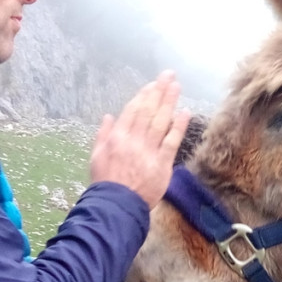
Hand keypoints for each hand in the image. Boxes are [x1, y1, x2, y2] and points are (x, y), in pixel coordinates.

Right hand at [89, 72, 188, 207]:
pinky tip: (184, 112)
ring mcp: (148, 151)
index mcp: (116, 137)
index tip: (153, 85)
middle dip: (159, 91)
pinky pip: (171, 142)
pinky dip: (178, 126)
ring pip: (160, 121)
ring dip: (169, 102)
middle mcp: (133, 140)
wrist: (116, 206)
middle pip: (148, 111)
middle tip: (169, 75)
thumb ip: (103, 135)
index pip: (132, 111)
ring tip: (176, 86)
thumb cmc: (105, 183)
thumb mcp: (96, 156)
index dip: (144, 96)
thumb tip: (109, 116)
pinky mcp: (161, 164)